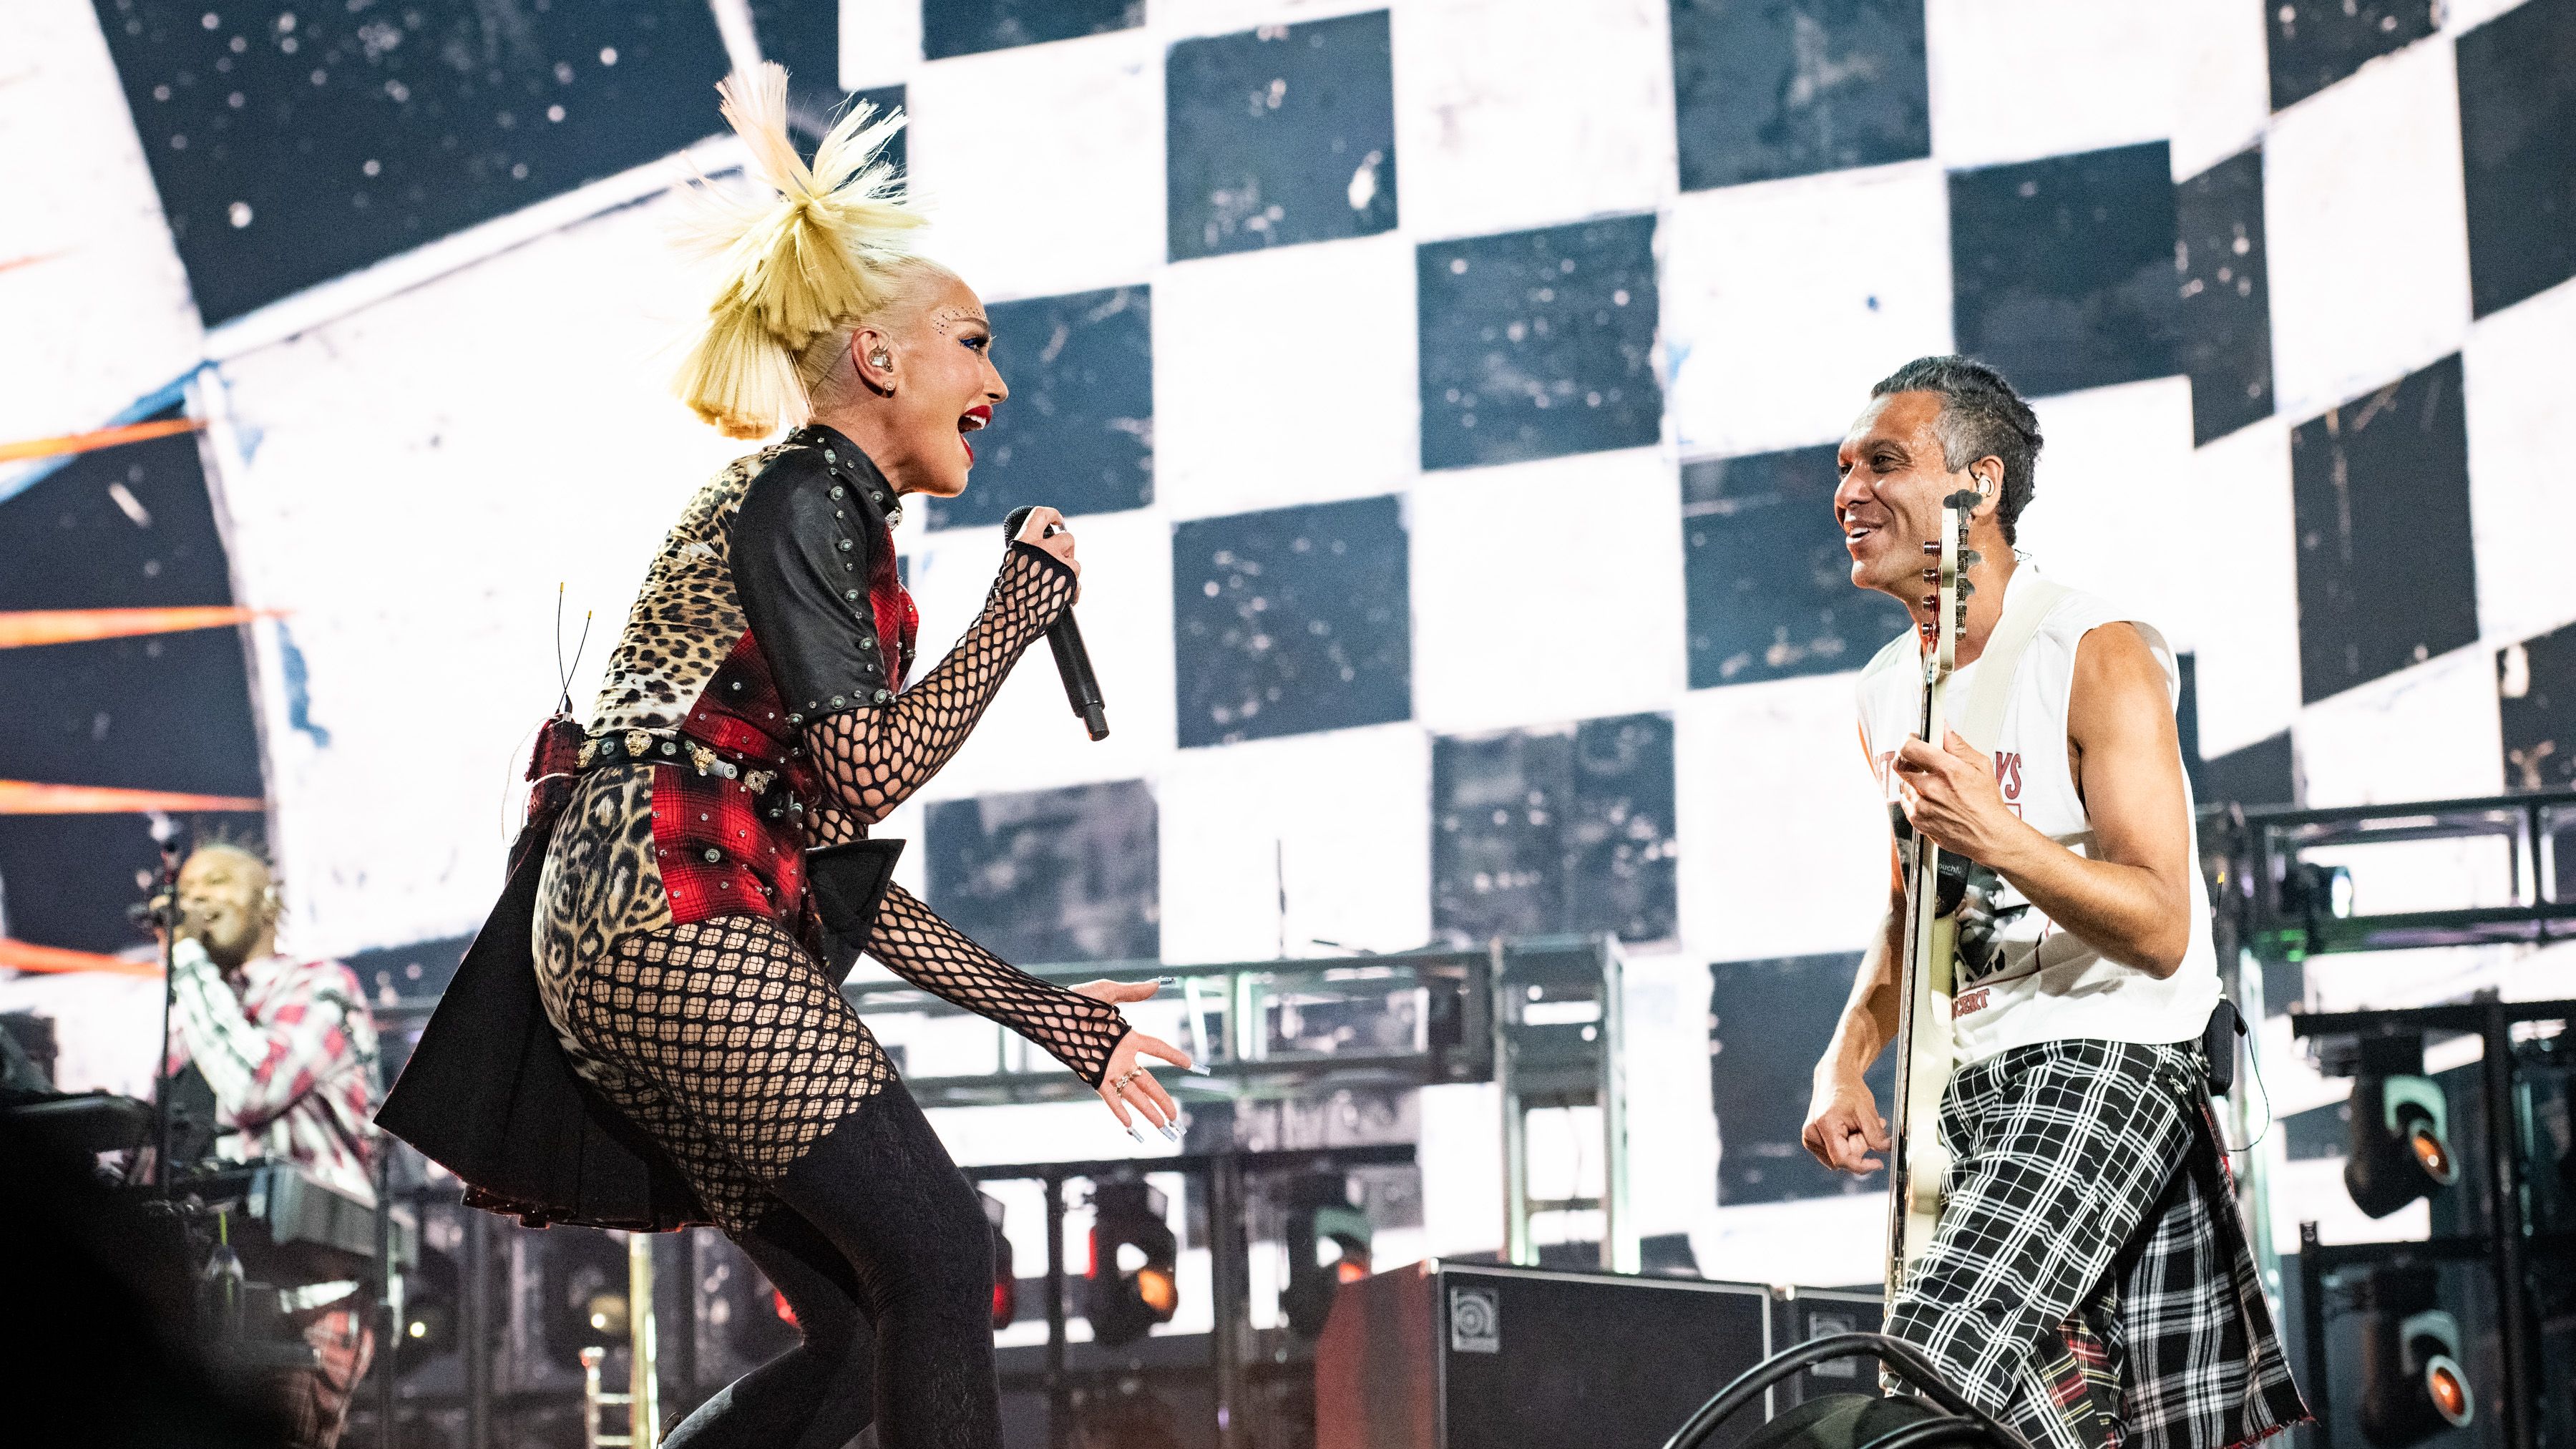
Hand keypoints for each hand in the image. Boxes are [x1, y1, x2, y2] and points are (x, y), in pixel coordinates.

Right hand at [1013, 505, 1079, 599]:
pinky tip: (1063, 598)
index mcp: (1025, 542)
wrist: (1010, 619)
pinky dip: (1073, 591)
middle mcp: (1043, 549)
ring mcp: (1058, 564)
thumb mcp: (1012, 564)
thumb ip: (1029, 552)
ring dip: (1069, 574)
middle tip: (1061, 560)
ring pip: (1075, 563)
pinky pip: (1078, 583)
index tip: (1058, 522)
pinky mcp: (1070, 581)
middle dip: (1067, 549)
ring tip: (1056, 586)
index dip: (1053, 515)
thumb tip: (1047, 546)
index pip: (1041, 515)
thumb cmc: (1007, 595)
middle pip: (1068, 538)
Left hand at [1072, 979, 1192, 1140]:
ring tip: (1161, 1125)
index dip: (1173, 1055)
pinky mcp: (1093, 1075)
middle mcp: (1120, 1056)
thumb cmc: (1075, 1000)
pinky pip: (1110, 1096)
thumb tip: (1156, 984)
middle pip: (1148, 1081)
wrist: (1050, 1014)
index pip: (1157, 1048)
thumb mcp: (1108, 992)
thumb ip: (1132, 992)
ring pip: (1133, 1093)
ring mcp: (1108, 1068)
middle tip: (1175, 1115)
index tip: (1189, 1064)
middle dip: (1162, 1098)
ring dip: (1147, 1109)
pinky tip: (1129, 1123)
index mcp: (1126, 1037)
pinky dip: (1119, 1109)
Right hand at [1802, 1073, 1889, 1173]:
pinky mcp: (1812, 1140)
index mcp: (1824, 1125)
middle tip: (1865, 1127)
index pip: (1842, 1159)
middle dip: (1859, 1147)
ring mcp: (1809, 1138)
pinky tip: (1850, 1130)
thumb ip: (1876, 1136)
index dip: (1862, 1165)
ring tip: (1857, 1127)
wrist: (1834, 1078)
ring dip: (1853, 1146)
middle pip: (1843, 1158)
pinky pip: (1834, 1154)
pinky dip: (1846, 1145)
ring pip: (1839, 1158)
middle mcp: (1811, 1134)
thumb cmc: (1849, 1091)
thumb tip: (1887, 1151)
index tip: (1879, 1164)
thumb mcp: (1867, 1112)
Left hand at [1892, 729, 2018, 860]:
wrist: (1989, 835)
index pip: (1909, 747)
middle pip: (1900, 765)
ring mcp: (1921, 806)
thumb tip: (1944, 729)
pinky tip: (1933, 800)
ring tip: (1935, 786)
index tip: (1914, 740)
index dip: (1909, 740)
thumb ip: (1957, 744)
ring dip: (1914, 781)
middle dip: (1910, 760)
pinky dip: (1916, 799)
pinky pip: (1906, 803)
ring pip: (1904, 784)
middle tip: (1922, 762)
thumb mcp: (1980, 765)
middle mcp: (1930, 788)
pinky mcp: (1918, 821)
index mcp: (1946, 770)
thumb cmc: (1987, 804)